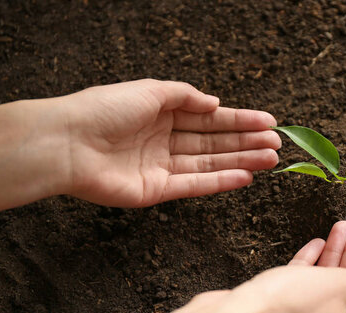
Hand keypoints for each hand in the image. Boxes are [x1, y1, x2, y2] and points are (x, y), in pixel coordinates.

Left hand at [64, 79, 279, 206]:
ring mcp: (162, 167)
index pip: (210, 118)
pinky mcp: (156, 190)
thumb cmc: (103, 109)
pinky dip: (220, 182)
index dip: (240, 120)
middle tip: (277, 145)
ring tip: (270, 160)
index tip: (268, 123)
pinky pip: (195, 185)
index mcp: (162, 114)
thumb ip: (185, 96)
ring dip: (241, 161)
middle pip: (214, 142)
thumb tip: (214, 103)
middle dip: (246, 142)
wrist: (68, 143)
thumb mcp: (150, 90)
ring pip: (210, 163)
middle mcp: (164, 140)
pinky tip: (245, 178)